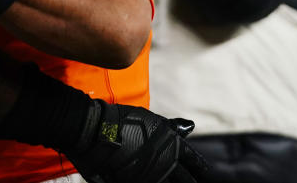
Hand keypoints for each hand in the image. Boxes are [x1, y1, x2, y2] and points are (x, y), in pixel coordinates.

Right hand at [70, 100, 207, 182]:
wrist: (93, 131)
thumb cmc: (121, 121)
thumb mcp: (150, 120)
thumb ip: (171, 128)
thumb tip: (190, 126)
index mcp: (171, 147)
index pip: (194, 161)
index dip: (199, 167)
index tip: (203, 171)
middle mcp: (165, 165)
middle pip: (186, 180)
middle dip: (189, 181)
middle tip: (192, 181)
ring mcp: (150, 177)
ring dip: (170, 181)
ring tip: (168, 179)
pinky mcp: (133, 182)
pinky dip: (150, 181)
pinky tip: (147, 179)